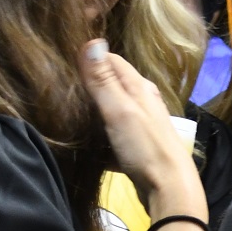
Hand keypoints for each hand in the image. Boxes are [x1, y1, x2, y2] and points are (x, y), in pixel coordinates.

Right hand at [80, 40, 204, 224]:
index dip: (90, 58)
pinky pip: (115, 135)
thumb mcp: (120, 110)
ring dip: (95, 110)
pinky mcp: (139, 148)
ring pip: (114, 110)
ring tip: (68, 113)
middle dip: (90, 83)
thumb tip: (92, 41)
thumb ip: (104, 80)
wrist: (170, 189)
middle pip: (113, 84)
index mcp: (140, 88)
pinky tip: (87, 144)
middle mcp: (144, 102)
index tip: (63, 61)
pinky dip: (102, 136)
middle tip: (60, 88)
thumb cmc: (144, 147)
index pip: (112, 60)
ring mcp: (142, 126)